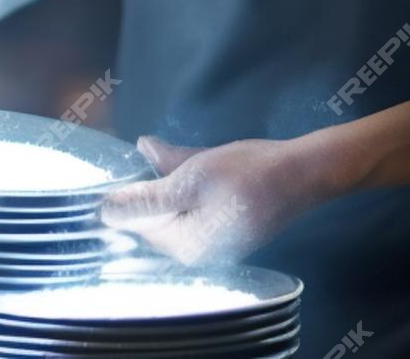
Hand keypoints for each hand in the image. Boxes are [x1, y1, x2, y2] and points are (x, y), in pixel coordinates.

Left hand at [98, 135, 313, 264]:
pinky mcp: (225, 227)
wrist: (303, 173)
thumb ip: (148, 195)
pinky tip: (183, 163)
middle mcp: (196, 254)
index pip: (136, 226)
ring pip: (172, 209)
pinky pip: (190, 207)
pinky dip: (184, 185)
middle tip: (143, 155)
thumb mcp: (191, 178)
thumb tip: (106, 208)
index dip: (125, 195)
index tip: (120, 168)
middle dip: (147, 188)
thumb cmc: (248, 175)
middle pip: (154, 219)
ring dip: (165, 183)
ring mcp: (213, 242)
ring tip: (163, 157)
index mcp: (185, 248)